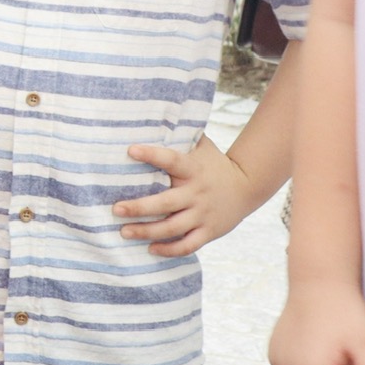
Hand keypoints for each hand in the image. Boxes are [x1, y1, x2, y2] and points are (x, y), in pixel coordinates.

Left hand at [117, 136, 254, 256]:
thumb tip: (154, 114)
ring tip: (124, 232)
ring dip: (147, 232)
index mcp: (193, 169)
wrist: (248, 186)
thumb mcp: (202, 147)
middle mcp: (197, 193)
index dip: (152, 154)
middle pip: (166, 203)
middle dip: (139, 207)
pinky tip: (150, 248)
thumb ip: (182, 135)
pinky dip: (169, 250)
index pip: (171, 159)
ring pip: (172, 228)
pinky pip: (188, 245)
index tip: (130, 150)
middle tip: (116, 209)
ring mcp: (203, 214)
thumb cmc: (214, 164)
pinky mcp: (209, 231)